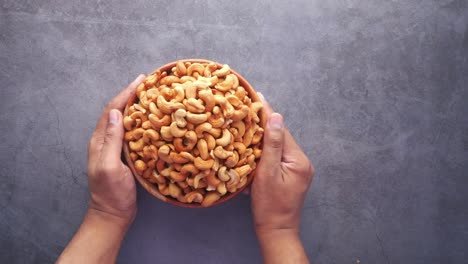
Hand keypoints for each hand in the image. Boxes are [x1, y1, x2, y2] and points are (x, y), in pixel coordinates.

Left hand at [87, 74, 145, 224]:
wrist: (112, 214)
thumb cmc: (112, 194)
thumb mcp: (110, 167)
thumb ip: (112, 140)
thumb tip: (118, 114)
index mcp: (100, 141)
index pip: (113, 110)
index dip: (126, 93)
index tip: (141, 80)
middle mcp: (106, 141)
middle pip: (118, 111)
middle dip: (131, 95)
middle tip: (148, 83)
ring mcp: (114, 148)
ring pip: (125, 120)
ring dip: (136, 106)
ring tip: (151, 96)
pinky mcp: (123, 155)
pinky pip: (132, 132)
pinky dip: (141, 121)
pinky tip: (151, 120)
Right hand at [251, 93, 313, 262]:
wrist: (276, 230)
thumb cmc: (269, 205)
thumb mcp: (267, 173)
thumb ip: (273, 144)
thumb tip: (277, 116)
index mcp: (298, 160)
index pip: (281, 130)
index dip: (267, 113)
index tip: (257, 96)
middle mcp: (302, 162)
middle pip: (281, 137)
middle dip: (265, 124)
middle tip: (249, 107)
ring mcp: (298, 169)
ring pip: (279, 146)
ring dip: (264, 137)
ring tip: (249, 122)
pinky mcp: (292, 176)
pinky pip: (279, 156)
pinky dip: (266, 151)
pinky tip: (255, 145)